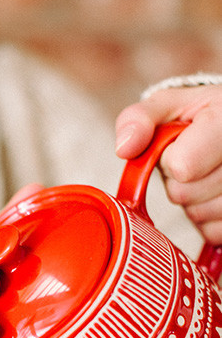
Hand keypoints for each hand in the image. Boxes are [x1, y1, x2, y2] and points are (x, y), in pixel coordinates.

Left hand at [115, 85, 221, 243]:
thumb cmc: (199, 118)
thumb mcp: (168, 105)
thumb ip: (140, 118)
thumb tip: (125, 148)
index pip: (181, 166)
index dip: (170, 159)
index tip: (180, 145)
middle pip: (185, 194)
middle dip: (179, 181)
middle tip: (194, 162)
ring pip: (200, 216)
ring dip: (193, 201)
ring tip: (206, 176)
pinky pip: (212, 232)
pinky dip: (207, 219)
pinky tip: (214, 193)